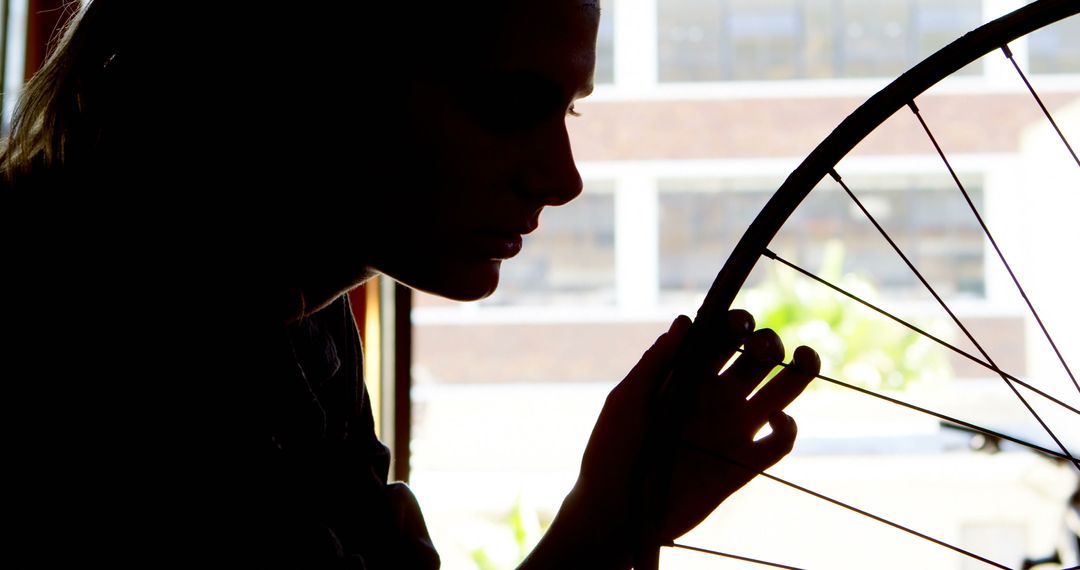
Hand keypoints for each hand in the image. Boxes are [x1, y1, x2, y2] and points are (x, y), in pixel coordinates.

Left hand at [562, 310, 819, 563]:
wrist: (615, 512)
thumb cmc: (611, 451)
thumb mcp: (627, 401)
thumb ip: (657, 362)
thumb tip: (687, 320)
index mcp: (687, 377)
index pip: (722, 340)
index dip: (736, 324)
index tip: (740, 321)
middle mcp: (715, 398)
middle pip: (757, 359)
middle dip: (768, 343)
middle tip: (762, 348)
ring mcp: (732, 430)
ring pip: (781, 392)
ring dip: (801, 371)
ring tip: (806, 356)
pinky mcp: (743, 466)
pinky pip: (781, 443)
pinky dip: (789, 427)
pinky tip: (774, 417)